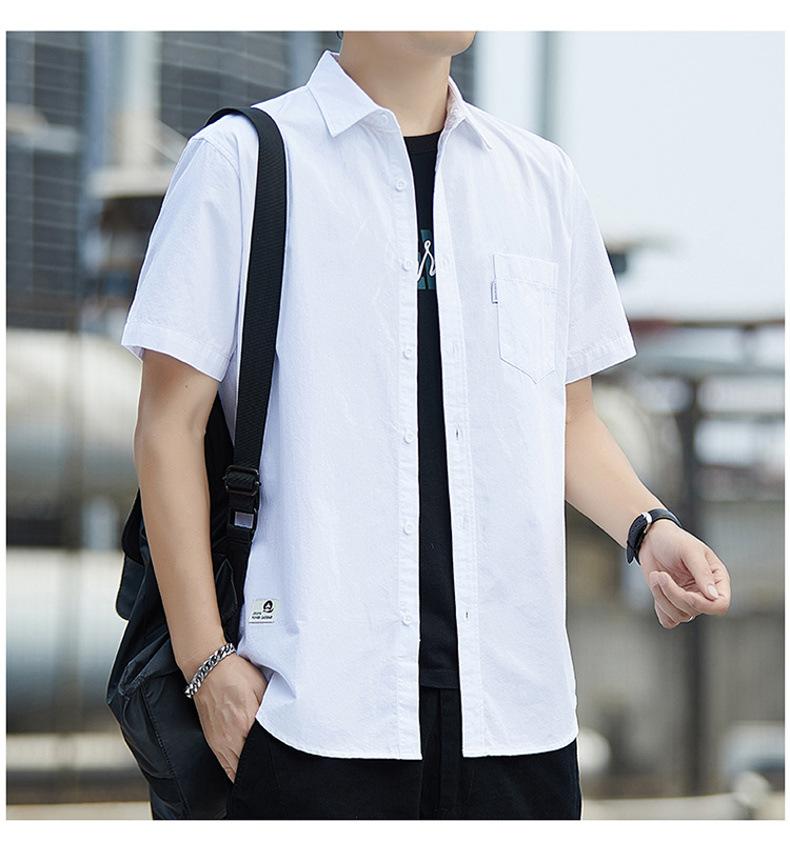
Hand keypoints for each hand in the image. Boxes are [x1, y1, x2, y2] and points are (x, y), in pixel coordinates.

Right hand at [191, 652, 268, 781]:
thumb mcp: (260, 687)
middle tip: (273, 771)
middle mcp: (230, 739)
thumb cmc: (235, 674)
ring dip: (247, 772)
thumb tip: (280, 728)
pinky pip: (224, 765)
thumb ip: (270, 711)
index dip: (271, 762)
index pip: (260, 756)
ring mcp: (218, 742)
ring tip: (261, 772)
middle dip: (261, 770)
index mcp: (245, 724)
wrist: (208, 668)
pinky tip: (244, 770)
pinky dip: (235, 770)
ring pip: (235, 770)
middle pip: (247, 768)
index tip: (279, 764)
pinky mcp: (211, 741)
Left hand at [636, 519, 731, 628]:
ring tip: (655, 576)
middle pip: (696, 610)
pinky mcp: (671, 603)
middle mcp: (705, 592)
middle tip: (659, 576)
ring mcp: (688, 599)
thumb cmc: (673, 540)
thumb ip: (702, 572)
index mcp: (717, 579)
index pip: (720, 605)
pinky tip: (655, 588)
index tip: (686, 594)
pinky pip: (669, 620)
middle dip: (674, 595)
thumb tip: (714, 597)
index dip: (704, 605)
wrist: (651, 539)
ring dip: (662, 597)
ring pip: (680, 616)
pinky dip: (660, 607)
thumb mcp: (690, 550)